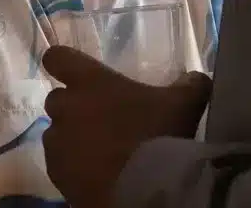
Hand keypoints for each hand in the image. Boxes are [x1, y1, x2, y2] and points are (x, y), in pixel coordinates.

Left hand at [41, 46, 211, 207]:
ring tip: (103, 153)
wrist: (144, 191)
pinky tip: (99, 174)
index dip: (64, 62)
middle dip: (75, 108)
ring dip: (73, 139)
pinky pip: (61, 166)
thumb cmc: (160, 136)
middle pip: (58, 99)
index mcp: (90, 82)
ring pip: (58, 135)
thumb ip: (189, 84)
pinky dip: (75, 168)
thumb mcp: (185, 104)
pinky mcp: (57, 176)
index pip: (57, 57)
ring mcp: (57, 144)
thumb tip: (194, 77)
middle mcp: (66, 108)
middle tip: (104, 120)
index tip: (77, 72)